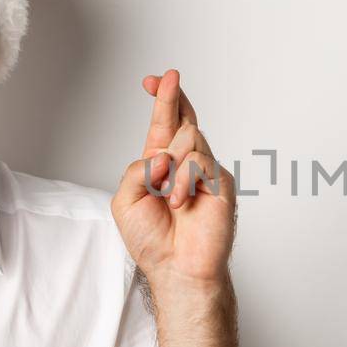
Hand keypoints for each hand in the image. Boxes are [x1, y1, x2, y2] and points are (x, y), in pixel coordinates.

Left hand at [111, 69, 235, 293]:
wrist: (177, 268)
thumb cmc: (152, 241)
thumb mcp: (126, 200)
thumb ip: (137, 170)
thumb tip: (164, 155)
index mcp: (161, 165)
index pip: (164, 124)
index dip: (161, 99)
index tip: (154, 79)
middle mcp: (184, 165)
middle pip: (183, 118)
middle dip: (169, 97)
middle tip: (164, 80)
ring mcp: (205, 172)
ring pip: (189, 137)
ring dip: (170, 164)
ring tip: (167, 194)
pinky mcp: (221, 183)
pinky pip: (199, 161)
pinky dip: (183, 180)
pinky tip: (180, 201)